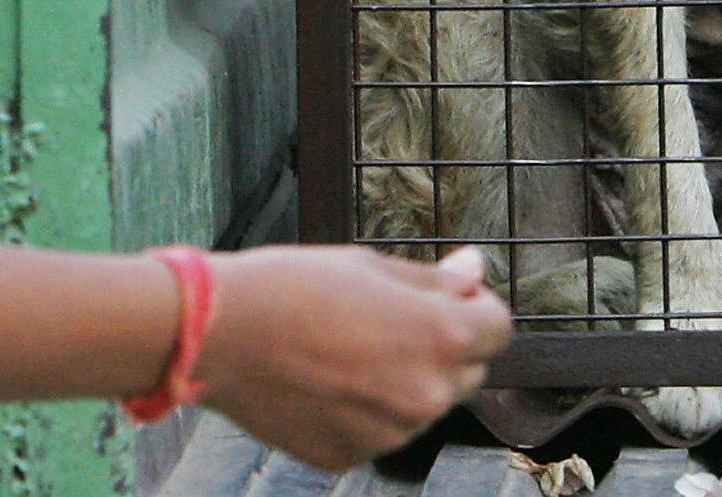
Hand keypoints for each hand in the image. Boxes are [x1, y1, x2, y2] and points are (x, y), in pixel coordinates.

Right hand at [195, 245, 511, 468]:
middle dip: (447, 347)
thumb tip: (475, 271)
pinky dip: (366, 411)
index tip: (452, 297)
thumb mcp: (374, 266)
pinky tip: (327, 381)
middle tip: (393, 322)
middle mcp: (425, 393)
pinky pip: (379, 431)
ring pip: (423, 406)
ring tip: (350, 350)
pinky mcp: (350, 455)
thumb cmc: (295, 287)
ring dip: (406, 382)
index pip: (499, 329)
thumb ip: (435, 280)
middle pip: (468, 372)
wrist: (221, 334)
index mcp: (441, 336)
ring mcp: (388, 432)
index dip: (478, 308)